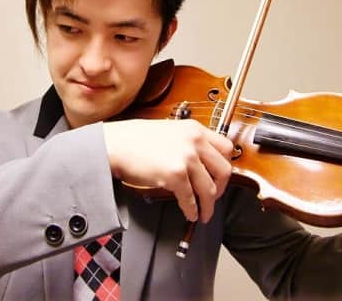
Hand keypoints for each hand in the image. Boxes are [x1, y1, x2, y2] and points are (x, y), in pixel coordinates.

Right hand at [103, 119, 232, 222]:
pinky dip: (192, 210)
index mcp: (195, 129)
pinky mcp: (176, 175)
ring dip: (208, 206)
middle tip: (214, 197)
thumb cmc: (135, 139)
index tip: (219, 177)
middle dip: (221, 188)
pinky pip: (191, 199)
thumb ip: (188, 143)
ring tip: (203, 213)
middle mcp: (195, 141)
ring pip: (210, 189)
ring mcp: (187, 158)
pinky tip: (190, 213)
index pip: (226, 148)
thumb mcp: (170, 132)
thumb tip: (201, 164)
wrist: (115, 144)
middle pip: (224, 170)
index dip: (224, 166)